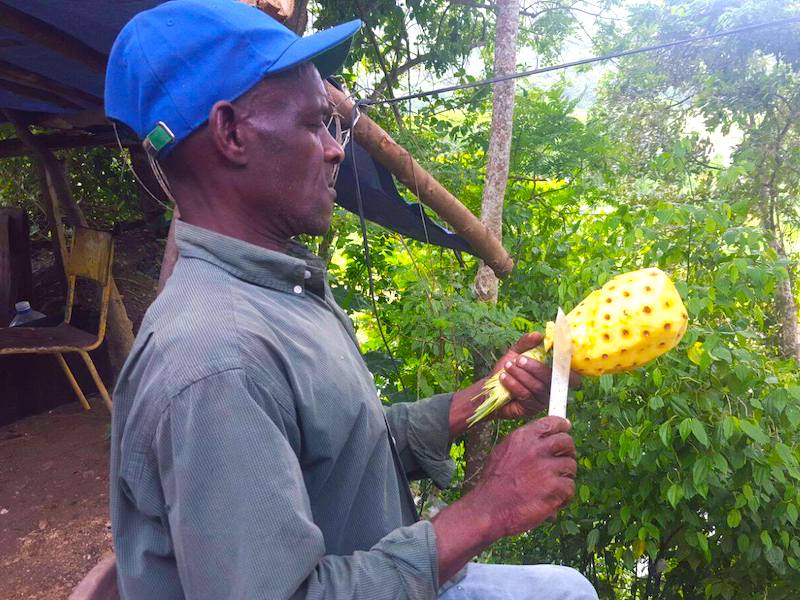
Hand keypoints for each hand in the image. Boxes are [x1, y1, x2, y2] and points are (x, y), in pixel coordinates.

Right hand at [471, 416, 576, 537]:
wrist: (488, 509)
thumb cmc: (494, 484)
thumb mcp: (503, 453)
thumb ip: (524, 445)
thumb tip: (544, 441)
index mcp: (522, 437)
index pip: (551, 423)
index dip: (562, 426)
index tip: (566, 429)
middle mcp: (535, 449)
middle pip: (566, 442)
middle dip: (568, 452)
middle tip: (563, 463)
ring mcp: (545, 468)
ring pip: (570, 466)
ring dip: (565, 477)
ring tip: (552, 488)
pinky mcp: (554, 488)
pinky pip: (569, 487)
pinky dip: (564, 496)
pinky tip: (552, 501)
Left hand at [493, 332, 580, 419]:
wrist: (491, 389)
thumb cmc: (508, 370)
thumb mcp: (516, 353)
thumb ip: (526, 343)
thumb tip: (539, 335)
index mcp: (553, 374)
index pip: (569, 373)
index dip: (568, 366)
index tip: (556, 354)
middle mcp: (552, 388)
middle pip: (551, 379)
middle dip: (535, 367)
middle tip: (519, 360)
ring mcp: (542, 400)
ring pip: (538, 387)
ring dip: (521, 375)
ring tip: (507, 367)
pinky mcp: (531, 409)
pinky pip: (526, 396)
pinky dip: (514, 384)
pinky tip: (504, 378)